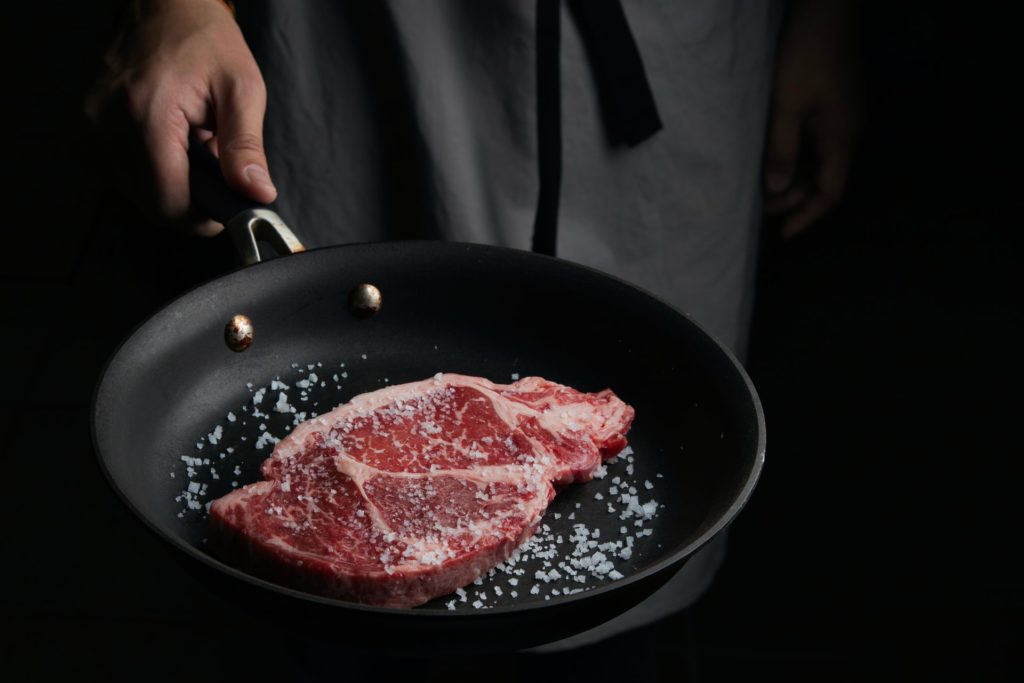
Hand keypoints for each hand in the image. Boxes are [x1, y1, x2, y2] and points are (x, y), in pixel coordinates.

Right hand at [87, 0, 275, 235]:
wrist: (164, 0)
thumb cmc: (205, 38)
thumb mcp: (242, 90)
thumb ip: (246, 147)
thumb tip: (257, 195)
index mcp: (147, 116)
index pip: (169, 203)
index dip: (202, 218)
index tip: (226, 206)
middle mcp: (108, 124)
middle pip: (150, 203)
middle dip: (189, 199)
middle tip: (215, 169)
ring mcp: (91, 124)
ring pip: (134, 190)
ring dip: (170, 183)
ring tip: (193, 147)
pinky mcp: (86, 122)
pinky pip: (120, 169)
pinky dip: (150, 168)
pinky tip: (170, 141)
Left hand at [764, 0, 861, 237]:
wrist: (828, 10)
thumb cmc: (806, 55)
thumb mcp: (787, 105)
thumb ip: (782, 149)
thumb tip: (776, 190)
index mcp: (841, 138)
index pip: (830, 193)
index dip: (807, 216)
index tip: (783, 234)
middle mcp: (848, 132)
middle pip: (824, 180)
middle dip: (793, 197)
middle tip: (759, 205)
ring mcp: (843, 118)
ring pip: (818, 161)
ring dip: (792, 176)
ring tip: (760, 184)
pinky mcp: (834, 104)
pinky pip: (816, 142)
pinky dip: (795, 156)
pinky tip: (773, 156)